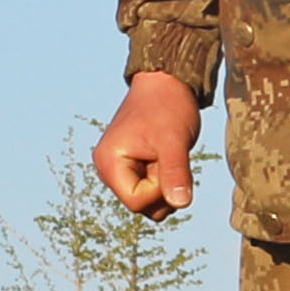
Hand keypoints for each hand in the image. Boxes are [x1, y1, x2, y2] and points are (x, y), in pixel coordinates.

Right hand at [92, 72, 200, 220]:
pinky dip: (165, 180)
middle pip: (141, 206)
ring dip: (166, 186)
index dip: (160, 190)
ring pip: (148, 202)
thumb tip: (181, 204)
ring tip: (168, 156)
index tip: (167, 162)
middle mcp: (108, 168)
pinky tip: (166, 158)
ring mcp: (119, 169)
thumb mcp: (174, 141)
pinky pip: (150, 190)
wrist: (166, 84)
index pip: (136, 201)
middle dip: (163, 190)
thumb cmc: (168, 108)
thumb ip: (175, 173)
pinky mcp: (131, 167)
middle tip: (169, 157)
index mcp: (109, 162)